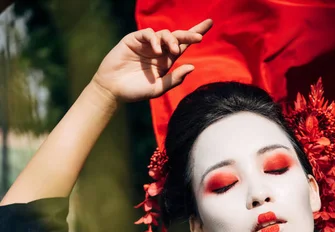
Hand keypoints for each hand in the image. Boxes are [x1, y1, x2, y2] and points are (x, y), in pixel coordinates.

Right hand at [91, 19, 212, 103]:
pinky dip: (154, 39)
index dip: (195, 33)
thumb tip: (192, 67)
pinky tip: (156, 50)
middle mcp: (158, 51)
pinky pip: (147, 34)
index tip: (210, 24)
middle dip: (189, 33)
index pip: (183, 45)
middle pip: (177, 36)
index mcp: (166, 61)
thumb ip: (174, 79)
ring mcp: (146, 44)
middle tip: (198, 37)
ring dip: (172, 40)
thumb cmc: (135, 91)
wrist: (113, 90)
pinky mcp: (134, 39)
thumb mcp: (158, 89)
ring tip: (173, 51)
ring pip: (164, 34)